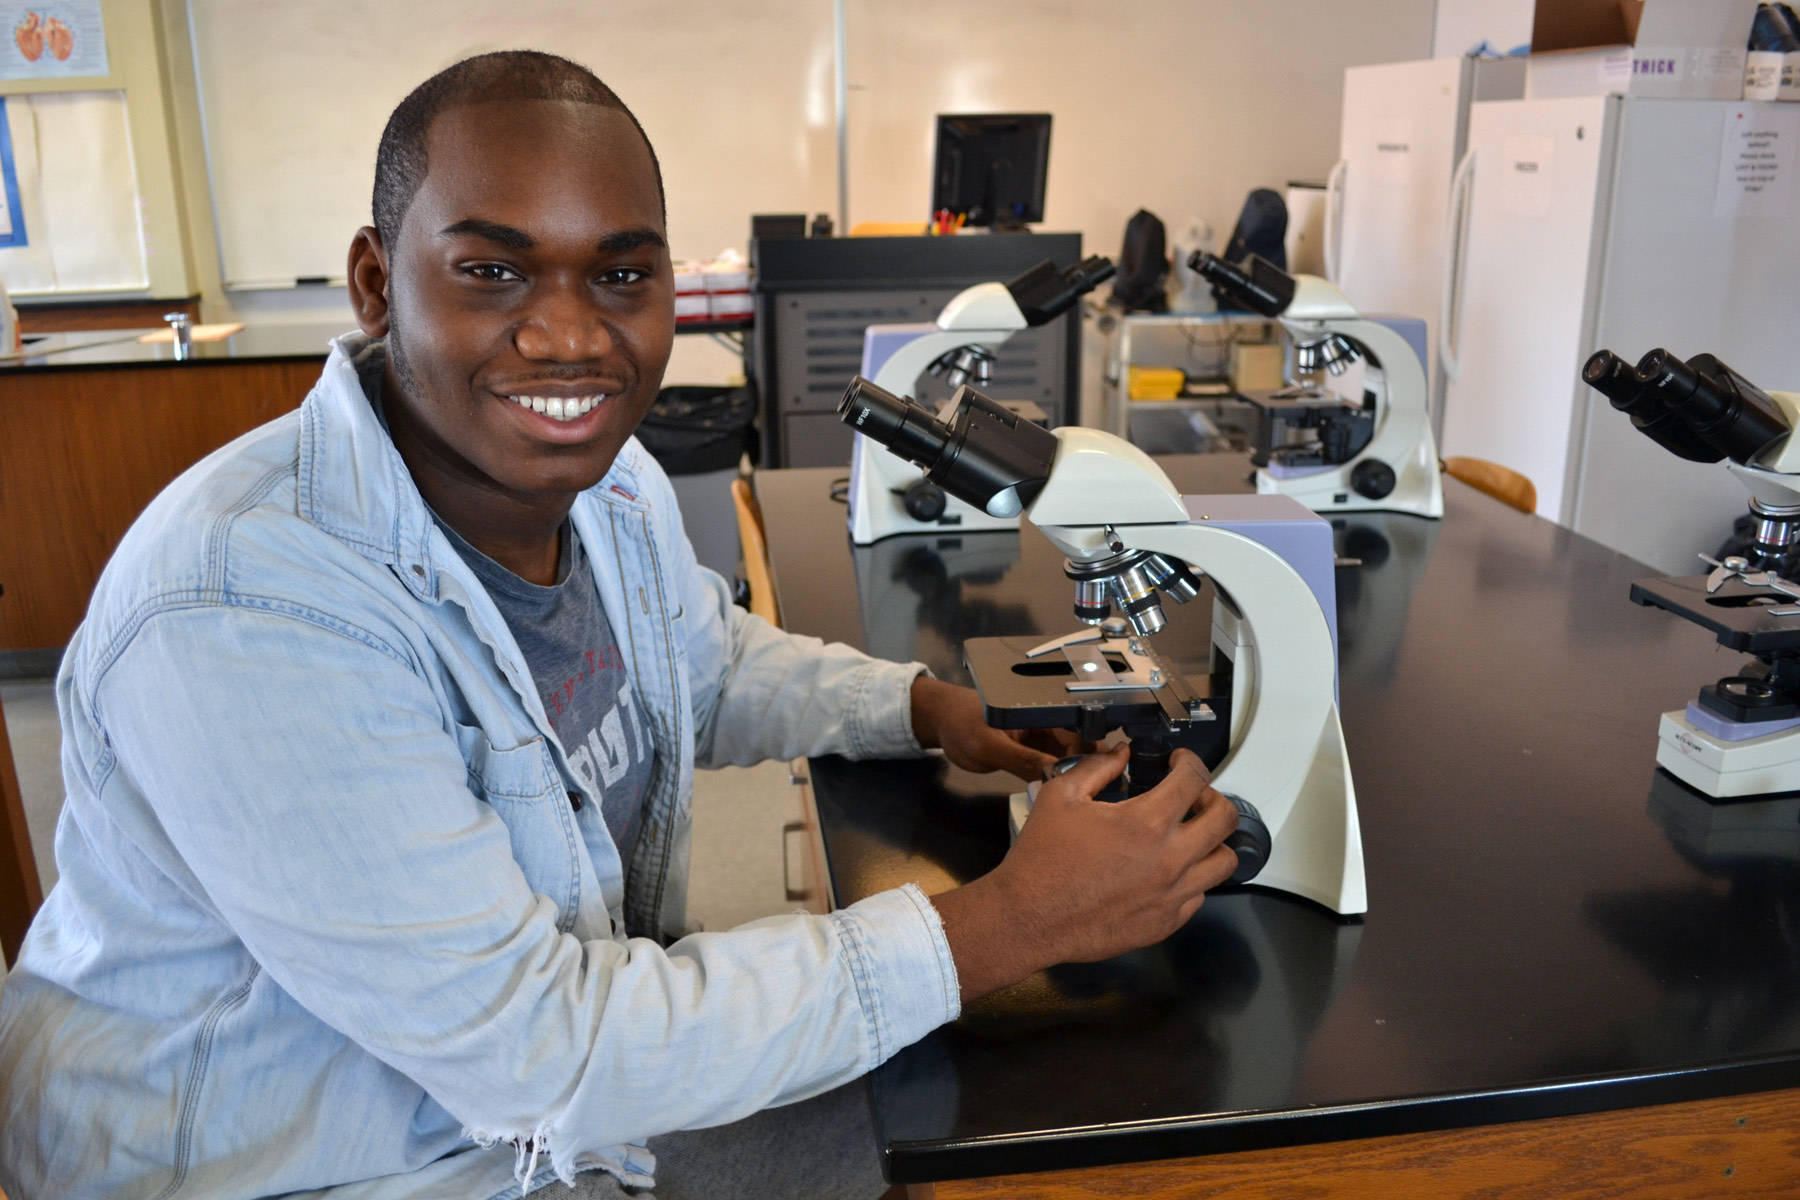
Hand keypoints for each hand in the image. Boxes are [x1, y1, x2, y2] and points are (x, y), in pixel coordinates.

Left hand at [910, 676, 1088, 780]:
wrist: (942, 722)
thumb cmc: (960, 725)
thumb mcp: (989, 747)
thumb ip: (1022, 760)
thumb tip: (1056, 777)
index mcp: (1040, 708)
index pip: (1079, 728)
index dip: (1091, 751)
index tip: (1096, 776)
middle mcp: (1046, 719)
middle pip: (1080, 743)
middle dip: (1086, 764)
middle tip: (1087, 791)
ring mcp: (1041, 734)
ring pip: (1070, 755)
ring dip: (1074, 772)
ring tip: (1079, 793)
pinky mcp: (1034, 748)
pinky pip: (1055, 761)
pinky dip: (1060, 774)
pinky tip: (1062, 789)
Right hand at [930, 746, 1239, 1002]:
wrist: (1029, 918)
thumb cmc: (1041, 858)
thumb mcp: (1060, 796)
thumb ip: (1097, 768)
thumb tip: (1120, 755)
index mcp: (1146, 822)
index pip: (1194, 779)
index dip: (1190, 761)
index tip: (1179, 763)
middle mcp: (1170, 859)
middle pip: (1226, 819)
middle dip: (1212, 798)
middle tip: (1192, 797)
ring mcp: (1172, 894)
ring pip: (1224, 862)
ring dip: (1212, 841)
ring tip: (1189, 835)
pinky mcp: (1166, 922)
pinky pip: (1199, 894)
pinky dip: (1192, 877)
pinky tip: (1167, 870)